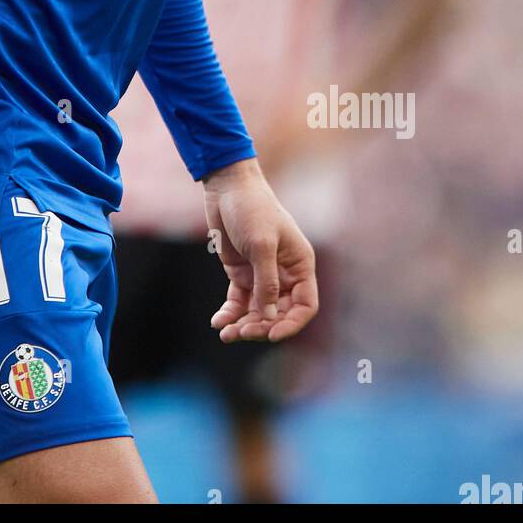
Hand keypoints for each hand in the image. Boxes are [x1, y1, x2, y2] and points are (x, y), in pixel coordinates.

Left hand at [203, 158, 317, 342]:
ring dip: (244, 325)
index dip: (291, 323)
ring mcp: (261, 274)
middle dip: (262, 326)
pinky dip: (230, 313)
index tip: (271, 334)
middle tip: (240, 333)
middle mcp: (284, 273)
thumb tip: (270, 317)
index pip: (304, 305)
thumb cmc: (251, 209)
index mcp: (299, 265)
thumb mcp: (261, 244)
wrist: (226, 188)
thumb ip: (266, 282)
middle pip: (279, 313)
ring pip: (258, 311)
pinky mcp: (241, 272)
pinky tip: (218, 322)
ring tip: (226, 333)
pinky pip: (239, 301)